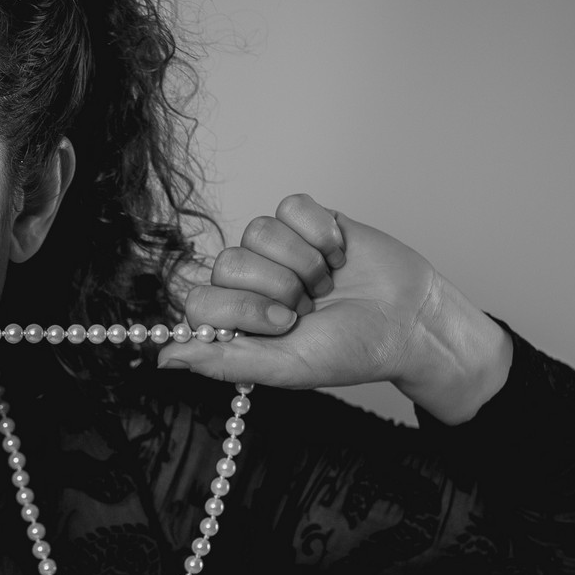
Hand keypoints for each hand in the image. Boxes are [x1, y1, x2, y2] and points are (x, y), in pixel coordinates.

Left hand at [157, 193, 510, 420]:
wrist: (410, 321)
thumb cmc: (351, 350)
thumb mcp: (287, 367)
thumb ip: (223, 361)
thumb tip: (164, 359)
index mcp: (235, 322)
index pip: (199, 299)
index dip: (242, 308)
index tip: (285, 324)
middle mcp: (248, 283)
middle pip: (228, 262)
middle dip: (278, 286)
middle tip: (311, 307)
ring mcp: (275, 249)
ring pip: (258, 230)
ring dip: (303, 261)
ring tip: (328, 283)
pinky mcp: (306, 220)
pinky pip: (291, 206)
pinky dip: (321, 232)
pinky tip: (339, 254)